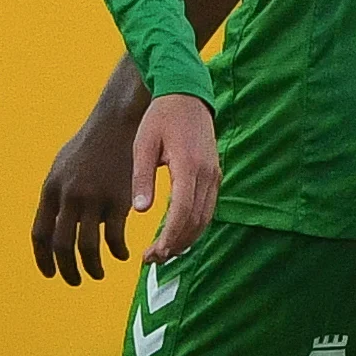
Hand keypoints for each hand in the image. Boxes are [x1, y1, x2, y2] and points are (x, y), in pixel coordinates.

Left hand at [32, 102, 136, 284]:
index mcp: (50, 189)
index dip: (43, 259)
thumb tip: (53, 223)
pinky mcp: (117, 199)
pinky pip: (114, 238)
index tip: (50, 274)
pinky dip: (117, 251)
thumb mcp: (64, 166)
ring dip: (92, 268)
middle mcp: (68, 196)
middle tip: (75, 281)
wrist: (117, 123)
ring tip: (97, 274)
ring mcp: (92, 198)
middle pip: (61, 246)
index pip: (39, 234)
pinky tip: (121, 255)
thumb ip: (57, 195)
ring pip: (86, 247)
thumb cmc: (91, 145)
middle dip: (67, 270)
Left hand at [135, 93, 219, 263]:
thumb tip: (141, 211)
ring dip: (186, 239)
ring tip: (162, 253)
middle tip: (153, 259)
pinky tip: (176, 234)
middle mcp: (207, 174)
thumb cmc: (161, 117)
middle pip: (197, 221)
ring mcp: (214, 175)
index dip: (170, 236)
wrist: (187, 95)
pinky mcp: (214, 176)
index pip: (183, 211)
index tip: (154, 253)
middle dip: (176, 245)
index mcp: (188, 165)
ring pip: (205, 219)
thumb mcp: (144, 143)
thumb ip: (142, 177)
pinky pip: (207, 209)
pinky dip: (193, 227)